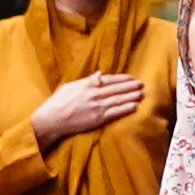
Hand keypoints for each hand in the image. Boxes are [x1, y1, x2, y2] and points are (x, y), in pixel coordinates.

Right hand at [26, 73, 143, 146]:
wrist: (52, 120)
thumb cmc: (57, 102)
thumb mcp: (70, 86)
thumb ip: (87, 81)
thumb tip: (99, 74)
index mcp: (87, 85)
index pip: (110, 80)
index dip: (123, 79)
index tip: (132, 78)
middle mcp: (94, 94)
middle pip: (117, 89)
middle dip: (131, 86)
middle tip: (142, 84)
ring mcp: (97, 106)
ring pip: (119, 99)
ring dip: (132, 96)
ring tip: (142, 94)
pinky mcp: (98, 118)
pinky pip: (115, 112)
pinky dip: (126, 108)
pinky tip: (135, 106)